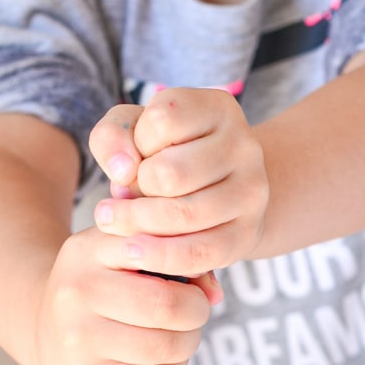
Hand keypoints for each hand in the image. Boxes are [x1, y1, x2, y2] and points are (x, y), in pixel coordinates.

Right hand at [33, 226, 221, 364]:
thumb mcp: (123, 253)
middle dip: (196, 314)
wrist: (43, 325)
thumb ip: (173, 257)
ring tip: (181, 339)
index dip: (190, 272)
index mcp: (90, 250)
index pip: (160, 254)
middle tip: (194, 315)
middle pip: (168, 306)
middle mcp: (78, 291)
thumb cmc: (100, 285)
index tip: (192, 283)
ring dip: (187, 345)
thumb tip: (214, 293)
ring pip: (164, 347)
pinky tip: (166, 364)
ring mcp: (79, 338)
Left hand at [89, 88, 268, 276]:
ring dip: (139, 224)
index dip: (138, 141)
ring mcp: (252, 191)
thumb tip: (123, 172)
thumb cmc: (166, 156)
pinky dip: (159, 257)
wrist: (219, 194)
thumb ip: (112, 138)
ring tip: (116, 224)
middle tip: (130, 195)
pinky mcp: (248, 233)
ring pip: (183, 215)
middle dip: (136, 189)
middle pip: (170, 173)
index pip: (163, 119)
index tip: (142, 154)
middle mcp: (244, 145)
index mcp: (218, 108)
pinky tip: (134, 253)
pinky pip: (198, 253)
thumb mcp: (134, 132)